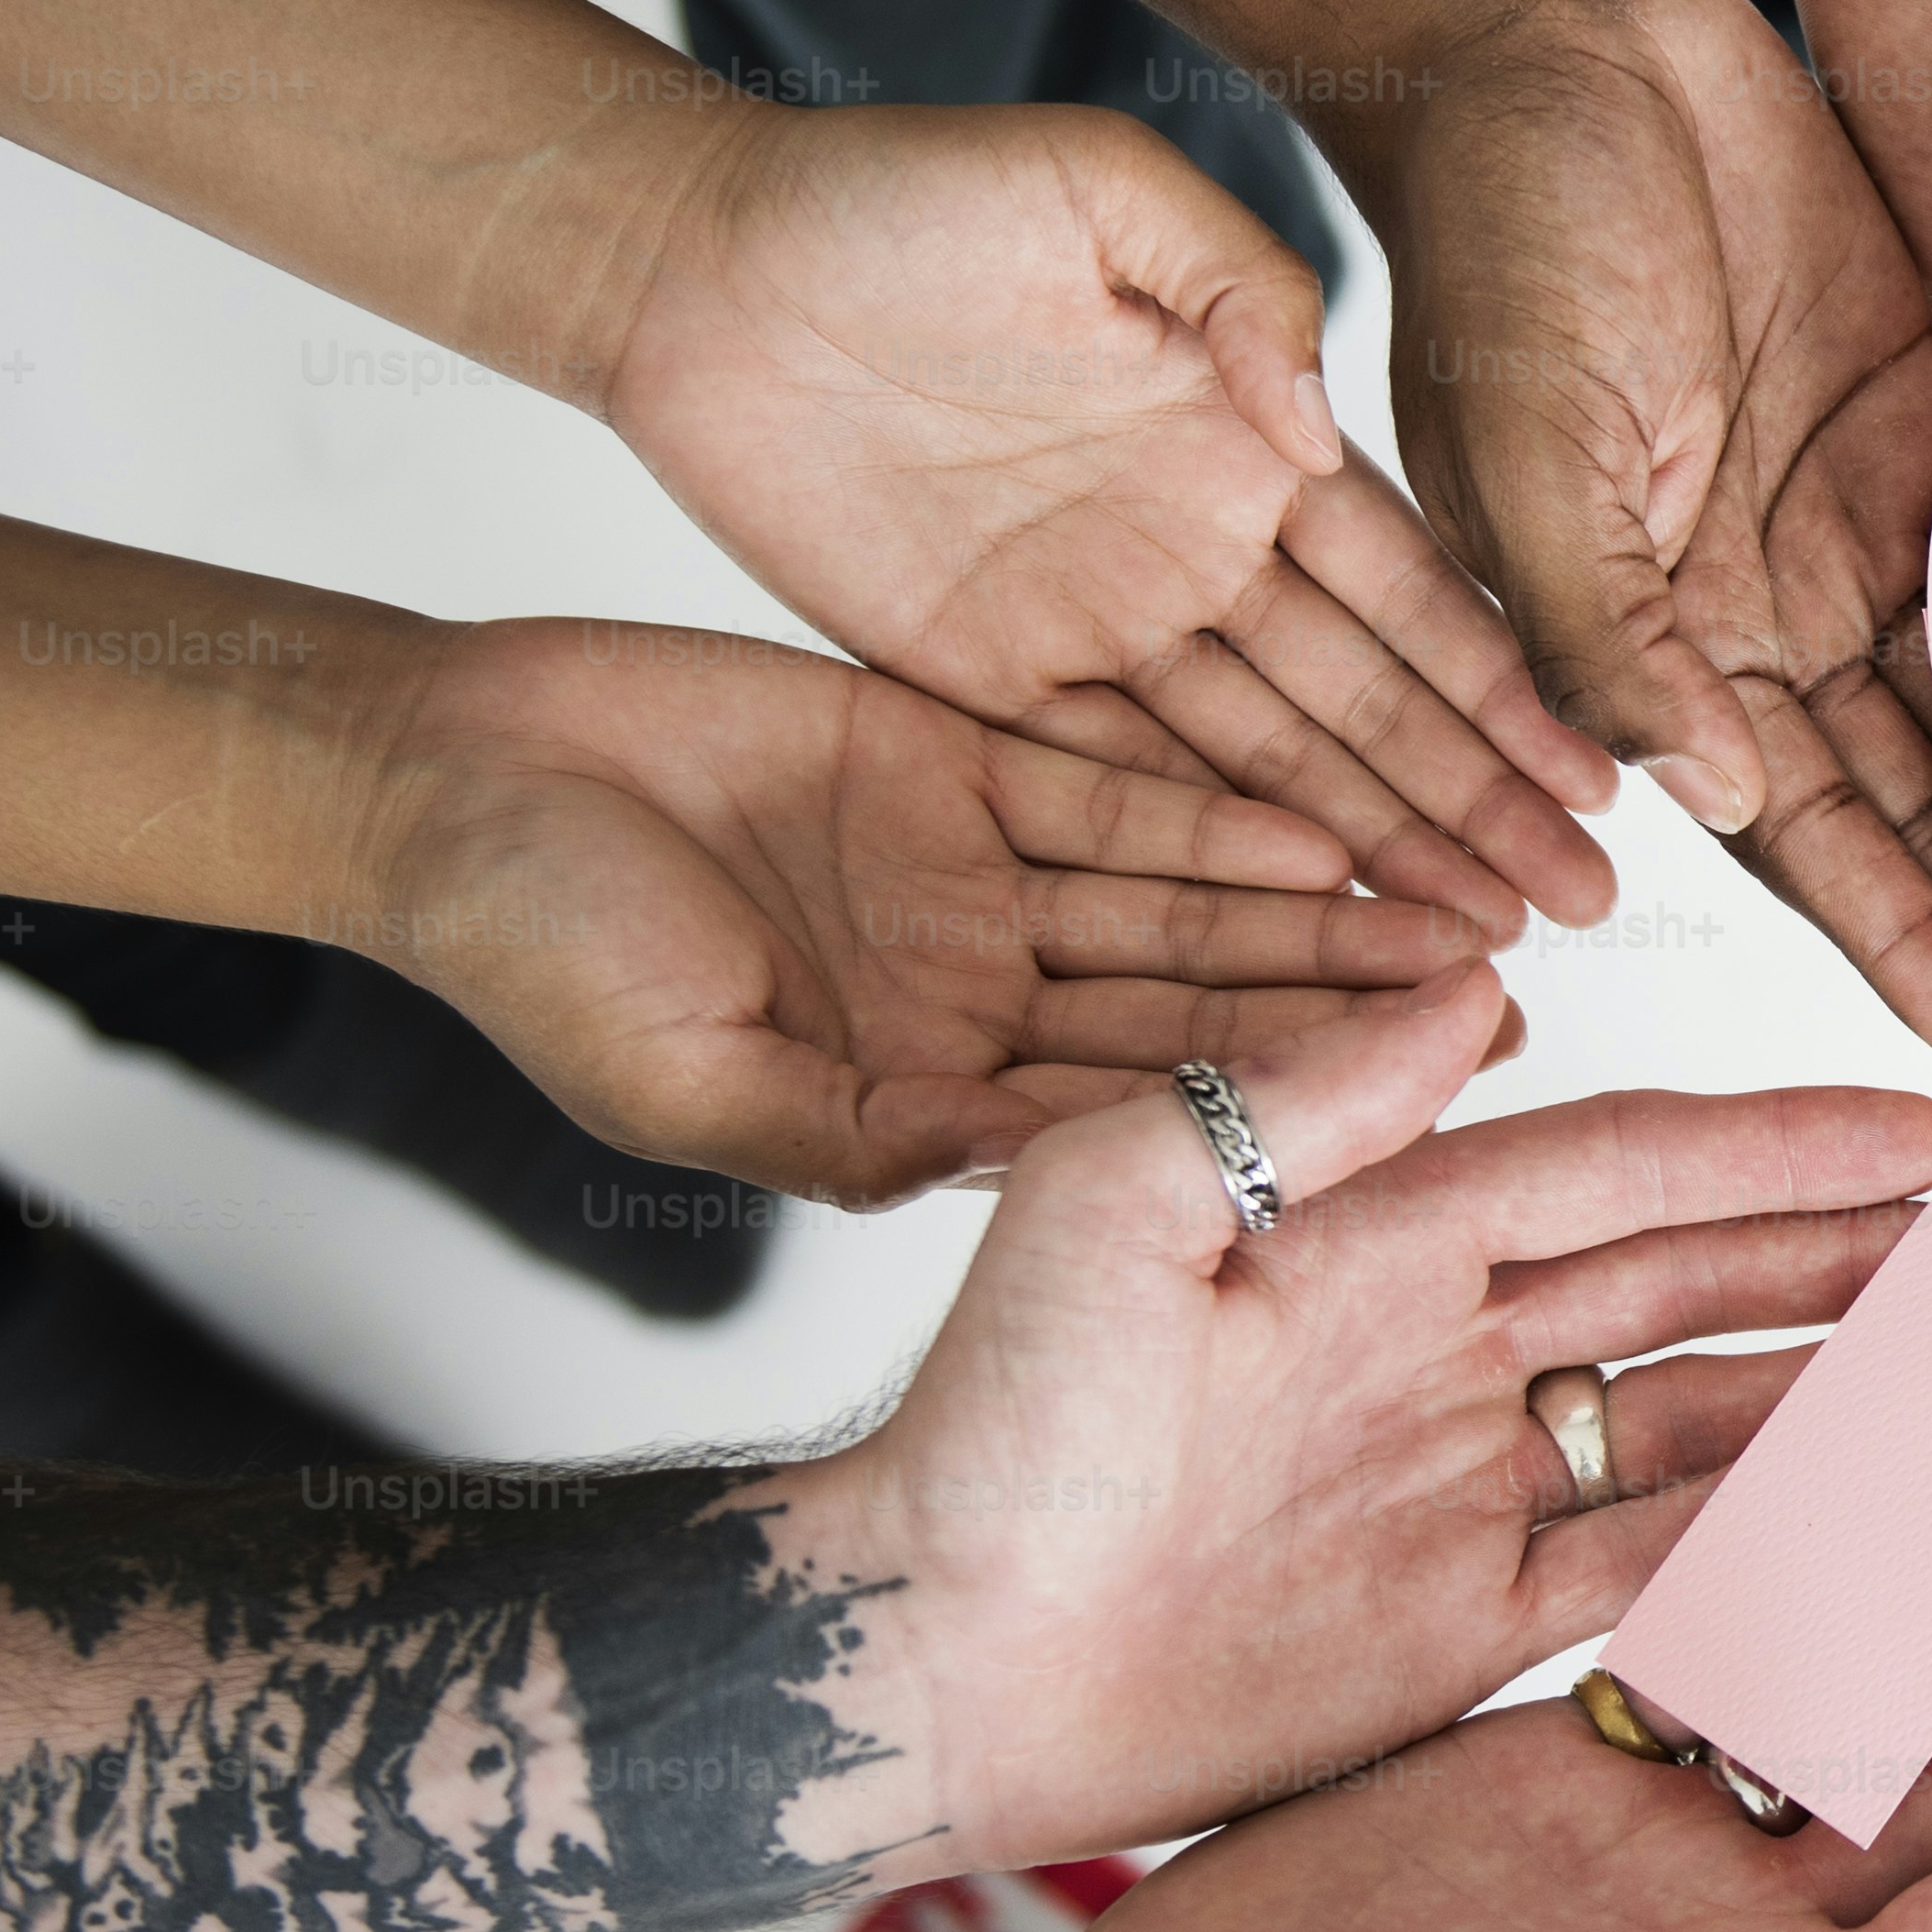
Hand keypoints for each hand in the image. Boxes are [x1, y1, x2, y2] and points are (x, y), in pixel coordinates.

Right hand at [375, 613, 1479, 1206]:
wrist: (437, 774)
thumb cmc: (527, 945)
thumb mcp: (689, 1079)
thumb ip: (847, 1131)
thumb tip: (997, 1173)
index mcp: (918, 1093)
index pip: (1125, 1119)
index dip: (1264, 1122)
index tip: (1408, 1125)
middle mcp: (970, 995)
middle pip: (1188, 1012)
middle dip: (1339, 1019)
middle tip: (1495, 1017)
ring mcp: (968, 879)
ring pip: (1177, 902)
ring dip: (1310, 913)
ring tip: (1453, 921)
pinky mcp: (950, 757)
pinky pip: (1107, 786)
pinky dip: (1210, 807)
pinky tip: (1329, 827)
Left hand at [592, 94, 1620, 936]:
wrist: (698, 264)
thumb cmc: (897, 193)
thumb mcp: (1094, 185)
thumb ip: (1237, 285)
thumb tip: (1319, 432)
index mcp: (1247, 437)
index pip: (1409, 585)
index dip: (1503, 683)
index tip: (1594, 772)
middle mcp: (1199, 546)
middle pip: (1366, 702)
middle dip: (1478, 805)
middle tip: (1580, 906)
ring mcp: (1104, 623)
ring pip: (1270, 766)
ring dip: (1380, 854)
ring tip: (1481, 944)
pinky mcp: (994, 682)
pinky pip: (1131, 786)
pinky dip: (1222, 859)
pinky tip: (1311, 924)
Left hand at [806, 976, 1931, 1869]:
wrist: (921, 1667)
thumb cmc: (989, 1431)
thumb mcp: (1117, 1208)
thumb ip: (1301, 1100)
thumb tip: (1487, 987)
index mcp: (1370, 1238)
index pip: (1620, 1168)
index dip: (1776, 1148)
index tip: (1923, 1132)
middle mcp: (1436, 1352)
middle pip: (1692, 1282)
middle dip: (1850, 1257)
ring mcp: (1458, 1492)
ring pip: (1699, 1422)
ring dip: (1843, 1391)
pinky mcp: (1458, 1632)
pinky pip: (1654, 1578)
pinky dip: (1771, 1552)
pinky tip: (1884, 1528)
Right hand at [1365, 0, 1931, 1074]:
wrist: (1546, 36)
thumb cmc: (1499, 224)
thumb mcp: (1526, 440)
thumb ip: (1602, 627)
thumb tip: (1697, 792)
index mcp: (1654, 634)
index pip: (1800, 831)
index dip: (1903, 938)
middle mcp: (1756, 608)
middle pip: (1910, 800)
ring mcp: (1843, 521)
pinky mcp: (1916, 426)